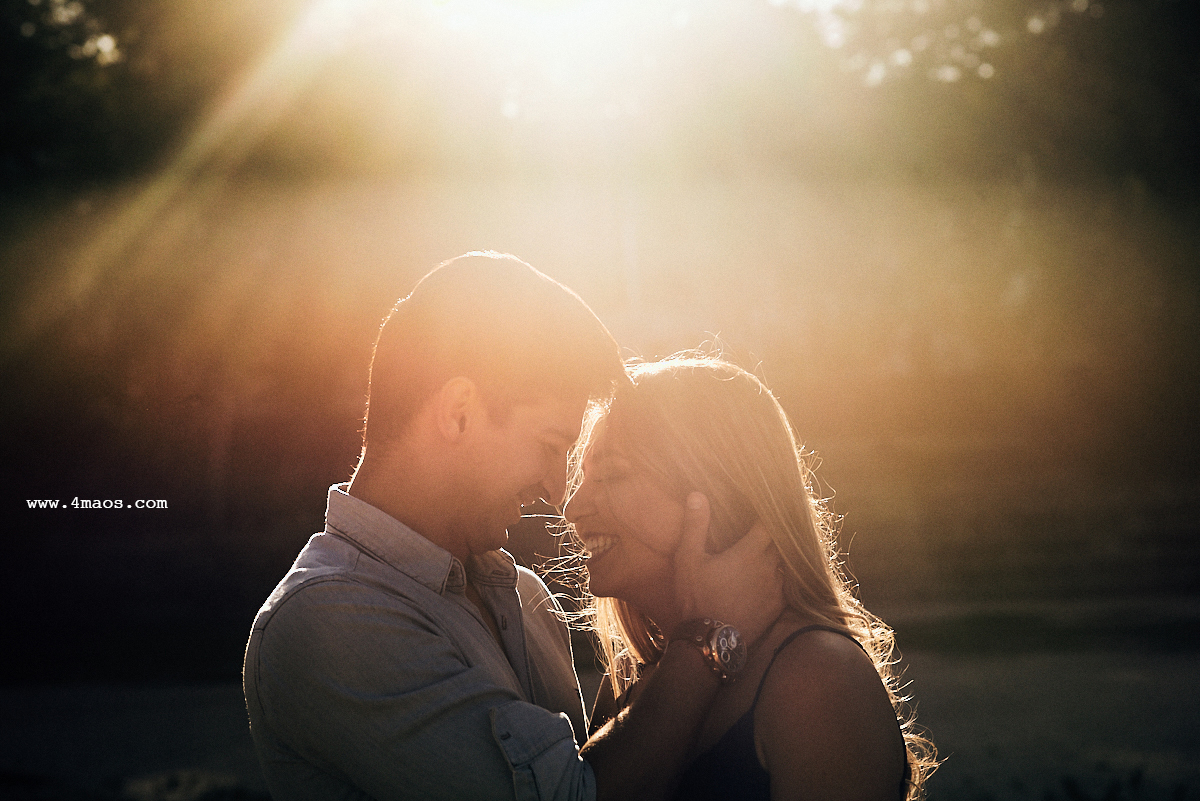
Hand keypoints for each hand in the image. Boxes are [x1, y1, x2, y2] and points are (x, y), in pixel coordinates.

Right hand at [673, 492, 784, 645]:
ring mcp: (777, 589)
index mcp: (751, 551)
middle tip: (762, 527)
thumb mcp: (688, 558)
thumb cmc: (697, 598)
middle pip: (781, 541)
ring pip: (786, 563)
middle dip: (773, 533)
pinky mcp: (777, 607)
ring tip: (765, 551)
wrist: (711, 642)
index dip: (767, 513)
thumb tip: (697, 495)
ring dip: (777, 555)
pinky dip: (779, 577)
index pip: (770, 522)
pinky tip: (767, 577)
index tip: (760, 507)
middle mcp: (770, 568)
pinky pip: (786, 585)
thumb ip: (695, 525)